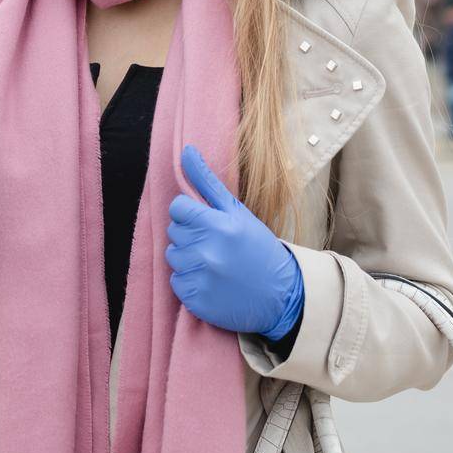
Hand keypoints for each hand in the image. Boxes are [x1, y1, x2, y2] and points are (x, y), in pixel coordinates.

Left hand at [164, 143, 303, 340]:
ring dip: (188, 257)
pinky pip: (176, 282)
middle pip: (174, 231)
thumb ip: (207, 181)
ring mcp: (201, 279)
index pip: (178, 208)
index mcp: (219, 226)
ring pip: (173, 256)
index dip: (190, 213)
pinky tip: (210, 280)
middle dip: (191, 234)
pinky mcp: (196, 302)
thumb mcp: (237, 211)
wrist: (280, 295)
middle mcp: (208, 252)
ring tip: (213, 261)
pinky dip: (189, 281)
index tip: (207, 221)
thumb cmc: (257, 247)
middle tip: (215, 243)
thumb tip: (186, 150)